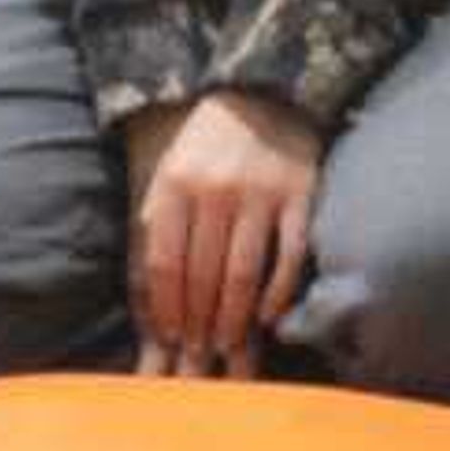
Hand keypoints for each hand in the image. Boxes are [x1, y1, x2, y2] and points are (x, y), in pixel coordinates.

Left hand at [126, 90, 323, 377]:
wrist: (263, 95)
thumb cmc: (206, 148)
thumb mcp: (168, 176)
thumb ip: (156, 227)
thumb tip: (148, 297)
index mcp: (174, 185)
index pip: (164, 263)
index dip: (166, 307)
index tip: (169, 337)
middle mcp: (216, 190)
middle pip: (203, 273)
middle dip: (198, 321)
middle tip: (199, 355)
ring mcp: (261, 192)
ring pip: (243, 271)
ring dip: (233, 317)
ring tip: (227, 346)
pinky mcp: (301, 194)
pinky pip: (290, 254)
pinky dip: (278, 291)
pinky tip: (268, 317)